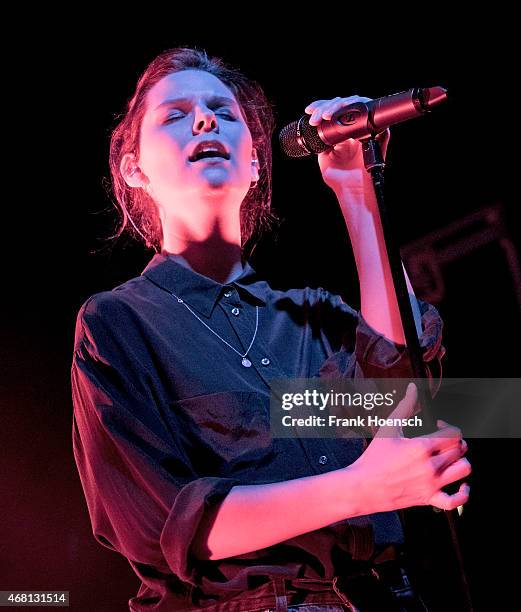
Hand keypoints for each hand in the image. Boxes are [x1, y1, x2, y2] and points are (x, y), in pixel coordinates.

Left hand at [304, 95, 389, 191]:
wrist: (351, 190)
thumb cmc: (339, 179)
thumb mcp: (323, 157)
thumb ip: (322, 141)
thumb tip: (317, 125)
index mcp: (342, 133)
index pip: (334, 111)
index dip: (322, 106)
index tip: (309, 110)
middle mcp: (354, 129)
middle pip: (344, 104)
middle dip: (328, 105)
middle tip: (317, 116)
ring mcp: (366, 131)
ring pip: (358, 104)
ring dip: (340, 105)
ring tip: (326, 115)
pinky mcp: (379, 136)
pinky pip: (376, 118)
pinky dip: (363, 111)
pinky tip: (348, 114)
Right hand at [350, 383, 470, 512]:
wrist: (363, 486)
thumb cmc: (373, 458)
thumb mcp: (388, 428)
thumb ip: (404, 406)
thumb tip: (413, 389)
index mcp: (421, 447)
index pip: (453, 433)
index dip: (448, 426)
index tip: (438, 426)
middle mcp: (430, 466)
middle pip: (460, 449)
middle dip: (453, 441)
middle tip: (441, 441)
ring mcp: (431, 484)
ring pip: (464, 469)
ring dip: (461, 461)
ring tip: (450, 458)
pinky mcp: (429, 498)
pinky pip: (456, 500)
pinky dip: (463, 493)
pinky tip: (460, 484)